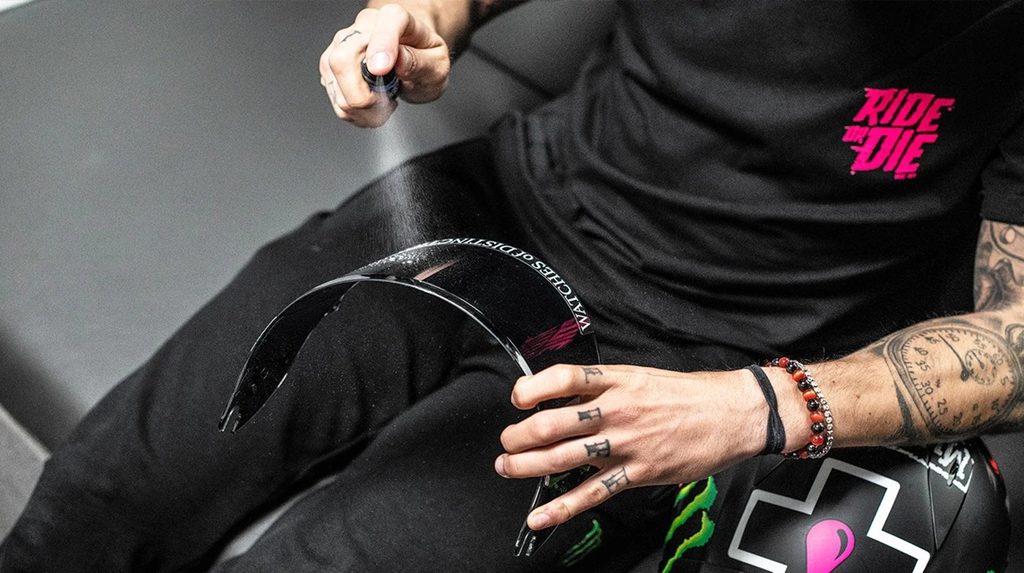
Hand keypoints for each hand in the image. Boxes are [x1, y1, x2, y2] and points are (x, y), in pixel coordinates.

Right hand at [319, 3, 450, 126]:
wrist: (412, 57)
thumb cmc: (424, 58)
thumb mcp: (437, 64)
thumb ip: (421, 62)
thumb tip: (400, 61)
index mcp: (396, 18)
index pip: (386, 23)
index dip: (381, 45)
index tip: (381, 69)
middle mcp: (363, 27)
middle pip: (343, 59)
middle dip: (363, 96)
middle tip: (388, 102)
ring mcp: (342, 44)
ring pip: (334, 82)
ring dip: (359, 109)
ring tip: (382, 106)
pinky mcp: (330, 65)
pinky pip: (334, 97)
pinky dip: (353, 112)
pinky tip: (370, 107)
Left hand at [494, 364, 768, 529]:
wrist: (734, 412)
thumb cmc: (690, 394)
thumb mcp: (642, 376)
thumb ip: (605, 386)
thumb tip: (567, 396)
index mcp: (617, 381)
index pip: (564, 378)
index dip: (533, 388)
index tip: (517, 398)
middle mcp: (618, 410)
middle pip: (554, 423)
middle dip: (519, 436)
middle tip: (507, 441)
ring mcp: (627, 443)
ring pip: (565, 458)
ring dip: (527, 466)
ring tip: (508, 467)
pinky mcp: (639, 472)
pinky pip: (593, 493)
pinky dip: (562, 507)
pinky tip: (540, 516)